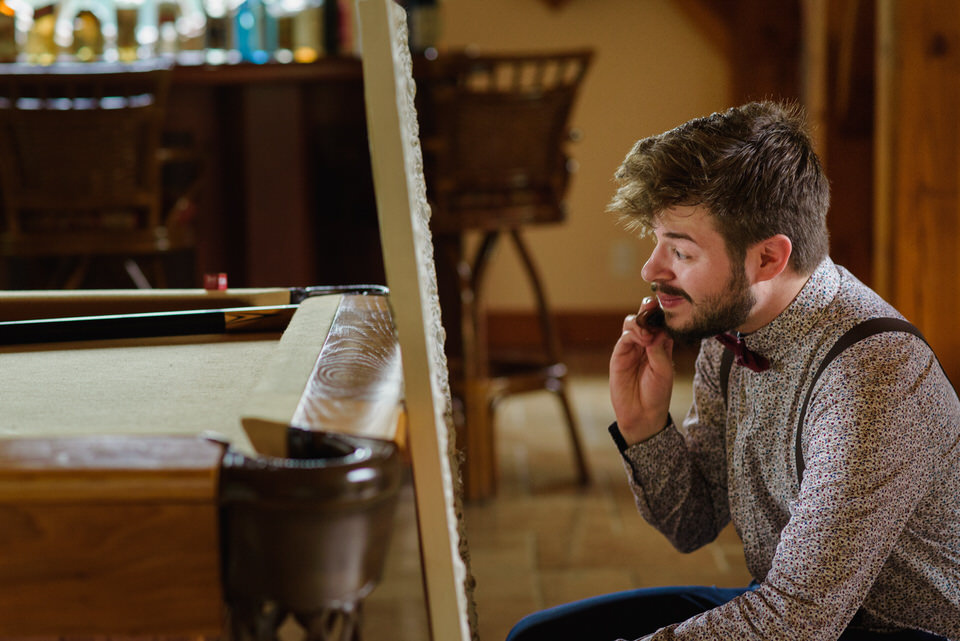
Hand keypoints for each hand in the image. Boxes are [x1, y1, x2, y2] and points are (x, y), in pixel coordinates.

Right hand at [609, 296, 674, 444]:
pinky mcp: (619, 355)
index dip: (662, 313)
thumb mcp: (664, 370)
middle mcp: (646, 343)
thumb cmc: (657, 393)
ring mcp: (632, 348)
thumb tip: (655, 330)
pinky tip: (642, 339)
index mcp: (662, 345)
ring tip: (648, 333)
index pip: (661, 322)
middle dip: (648, 309)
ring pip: (632, 323)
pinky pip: (624, 338)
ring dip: (640, 322)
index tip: (667, 306)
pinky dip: (633, 333)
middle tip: (652, 306)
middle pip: (645, 318)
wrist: (642, 414)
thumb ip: (660, 349)